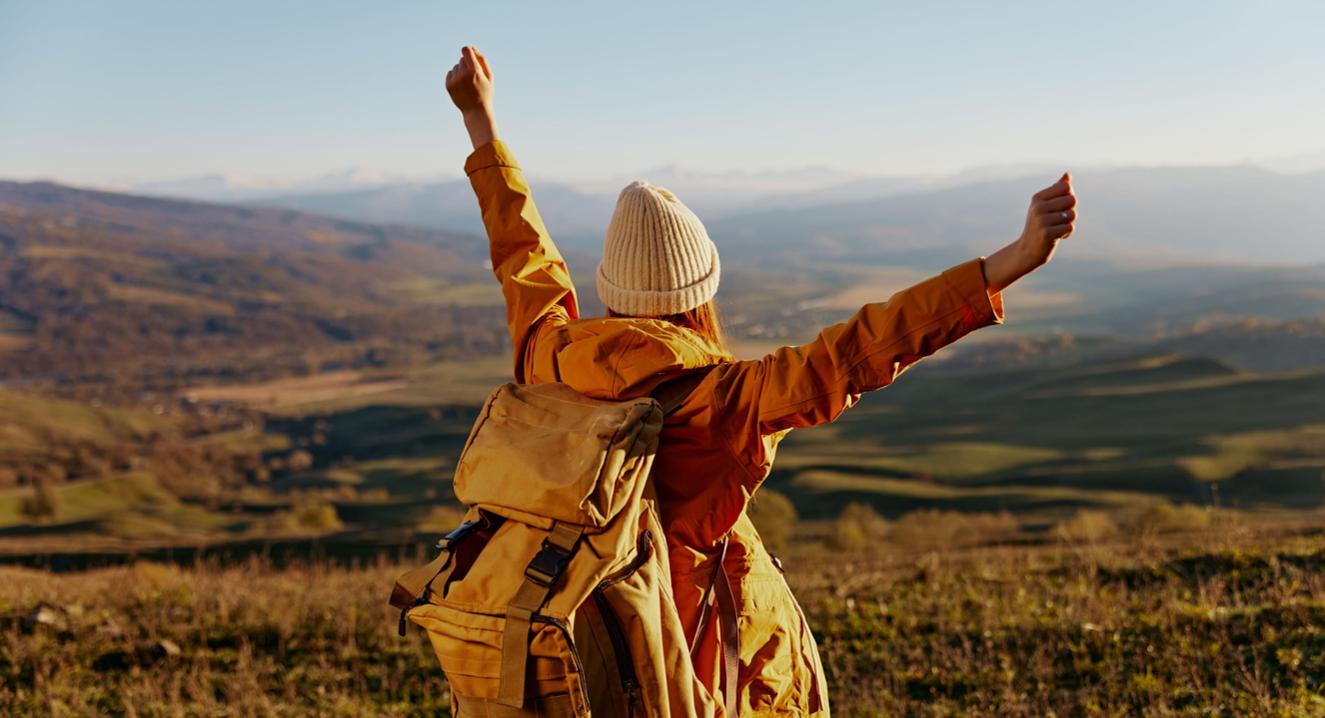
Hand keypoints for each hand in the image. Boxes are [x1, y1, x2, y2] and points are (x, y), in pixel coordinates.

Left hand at [445, 46, 498, 148]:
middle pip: (462, 59)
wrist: (476, 111)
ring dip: (461, 71)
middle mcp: (463, 74)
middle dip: (467, 65)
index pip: (466, 50)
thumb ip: (482, 60)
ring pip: (456, 67)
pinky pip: (450, 73)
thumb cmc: (485, 92)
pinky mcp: (448, 85)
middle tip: (473, 77)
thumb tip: (473, 48)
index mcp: (474, 71)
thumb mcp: (489, 76)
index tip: (470, 55)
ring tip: (468, 83)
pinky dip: (455, 77)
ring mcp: (454, 80)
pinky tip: (462, 86)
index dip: (468, 51)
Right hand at [982, 173, 1077, 294]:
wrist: (1027, 250)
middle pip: (1072, 200)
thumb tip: (1068, 174)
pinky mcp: (1046, 233)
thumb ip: (1057, 190)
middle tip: (1059, 220)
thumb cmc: (1039, 226)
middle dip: (1070, 211)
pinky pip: (1070, 227)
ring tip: (1057, 229)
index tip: (1059, 207)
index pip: (1066, 187)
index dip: (1068, 197)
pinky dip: (1067, 234)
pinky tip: (1056, 237)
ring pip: (1072, 215)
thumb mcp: (1045, 206)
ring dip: (1068, 224)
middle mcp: (1038, 207)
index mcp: (1038, 197)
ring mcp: (1041, 220)